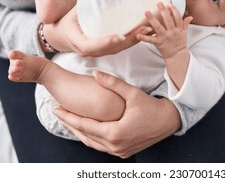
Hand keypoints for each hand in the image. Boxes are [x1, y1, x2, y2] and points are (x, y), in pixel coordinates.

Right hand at [42, 6, 148, 56]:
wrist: (62, 37)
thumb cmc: (68, 22)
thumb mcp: (74, 10)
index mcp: (81, 43)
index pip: (94, 46)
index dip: (108, 41)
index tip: (120, 36)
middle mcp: (92, 51)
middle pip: (114, 48)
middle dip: (131, 38)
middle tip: (144, 27)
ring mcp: (101, 52)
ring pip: (121, 48)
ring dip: (136, 39)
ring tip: (150, 28)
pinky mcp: (107, 50)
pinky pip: (122, 47)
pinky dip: (135, 40)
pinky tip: (146, 33)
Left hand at [53, 70, 180, 157]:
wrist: (169, 121)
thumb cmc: (151, 107)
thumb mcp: (132, 93)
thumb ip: (112, 83)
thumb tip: (94, 72)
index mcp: (115, 133)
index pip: (85, 125)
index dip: (69, 116)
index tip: (56, 108)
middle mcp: (115, 146)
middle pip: (85, 136)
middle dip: (70, 124)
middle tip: (57, 113)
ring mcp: (119, 151)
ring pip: (92, 143)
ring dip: (79, 132)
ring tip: (68, 121)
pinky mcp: (123, 152)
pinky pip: (101, 146)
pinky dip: (91, 137)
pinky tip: (85, 129)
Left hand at [137, 2, 192, 58]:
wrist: (177, 55)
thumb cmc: (179, 43)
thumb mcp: (184, 33)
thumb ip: (185, 24)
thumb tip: (190, 17)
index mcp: (178, 29)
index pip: (177, 18)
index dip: (174, 10)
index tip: (169, 4)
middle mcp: (172, 32)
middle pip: (168, 20)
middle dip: (163, 11)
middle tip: (158, 3)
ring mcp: (165, 37)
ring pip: (158, 27)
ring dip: (152, 20)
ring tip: (147, 12)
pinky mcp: (158, 43)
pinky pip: (150, 40)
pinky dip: (144, 37)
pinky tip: (138, 34)